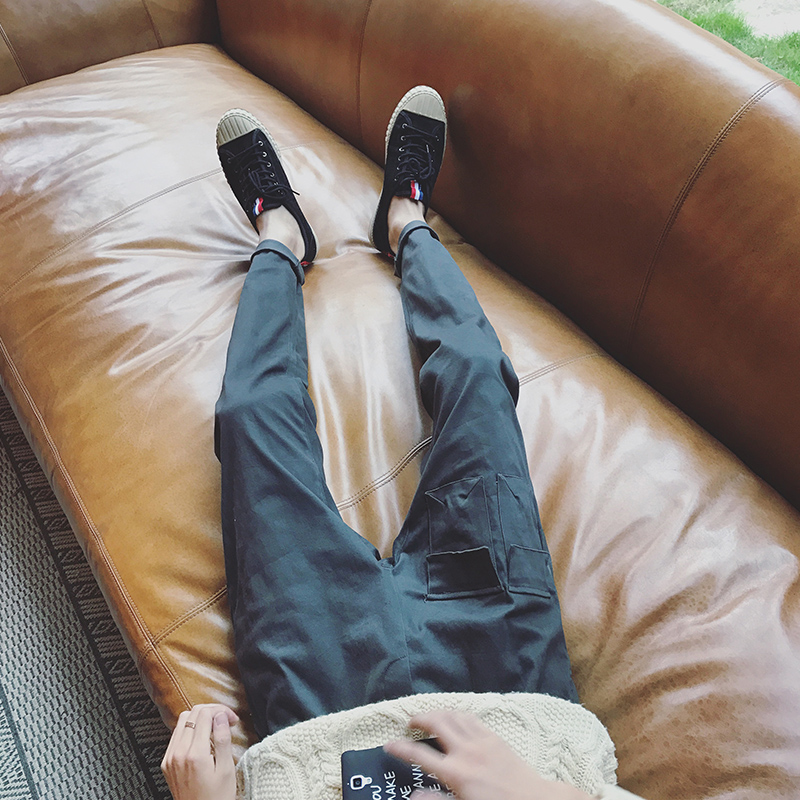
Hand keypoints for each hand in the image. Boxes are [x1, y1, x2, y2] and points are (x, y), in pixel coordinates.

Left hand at [161, 703, 239, 799]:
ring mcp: (170, 758)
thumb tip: (221, 717)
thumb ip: (223, 740)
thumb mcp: (226, 770)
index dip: (221, 711)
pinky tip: (201, 739)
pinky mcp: (167, 763)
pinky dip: (189, 730)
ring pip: (182, 721)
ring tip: (214, 728)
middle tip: (225, 720)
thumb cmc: (216, 799)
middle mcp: (179, 754)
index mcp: (195, 754)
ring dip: (200, 718)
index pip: (204, 714)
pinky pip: (176, 735)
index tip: (231, 718)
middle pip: (192, 713)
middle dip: (211, 712)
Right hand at [384, 710, 591, 799]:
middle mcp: (465, 751)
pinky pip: (470, 717)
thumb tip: (412, 797)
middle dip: (419, 718)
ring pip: (452, 715)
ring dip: (437, 712)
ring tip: (428, 717)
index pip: (419, 755)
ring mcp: (480, 740)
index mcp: (455, 773)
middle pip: (436, 723)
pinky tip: (453, 718)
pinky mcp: (494, 736)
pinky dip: (456, 714)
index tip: (389, 743)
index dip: (401, 748)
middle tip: (409, 723)